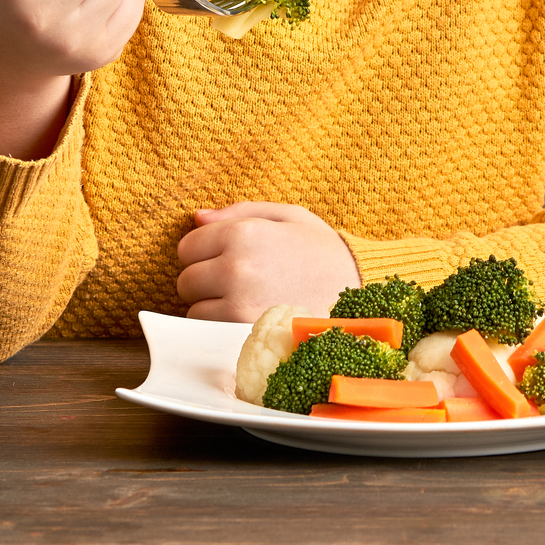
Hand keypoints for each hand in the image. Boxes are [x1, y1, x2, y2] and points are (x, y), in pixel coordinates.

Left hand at [175, 202, 361, 321]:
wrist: (359, 289)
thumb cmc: (323, 251)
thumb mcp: (288, 216)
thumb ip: (239, 212)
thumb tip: (196, 217)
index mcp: (244, 232)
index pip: (187, 246)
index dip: (203, 252)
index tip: (224, 257)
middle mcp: (236, 266)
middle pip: (186, 280)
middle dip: (204, 279)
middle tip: (236, 279)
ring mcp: (239, 303)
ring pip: (194, 309)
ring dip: (212, 306)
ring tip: (246, 298)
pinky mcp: (245, 332)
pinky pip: (211, 330)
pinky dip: (223, 326)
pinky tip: (249, 315)